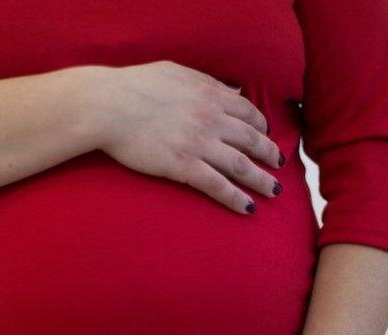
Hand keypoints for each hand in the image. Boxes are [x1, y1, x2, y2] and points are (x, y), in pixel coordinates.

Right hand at [86, 60, 285, 214]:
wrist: (107, 105)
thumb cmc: (134, 85)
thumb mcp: (177, 73)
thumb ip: (208, 83)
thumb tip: (232, 91)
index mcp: (210, 94)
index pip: (248, 112)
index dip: (262, 126)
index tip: (266, 135)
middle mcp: (211, 118)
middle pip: (252, 140)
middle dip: (270, 154)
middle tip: (280, 165)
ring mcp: (200, 144)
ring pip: (242, 166)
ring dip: (262, 180)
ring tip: (274, 191)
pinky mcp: (184, 166)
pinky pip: (218, 186)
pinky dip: (236, 198)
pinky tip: (248, 208)